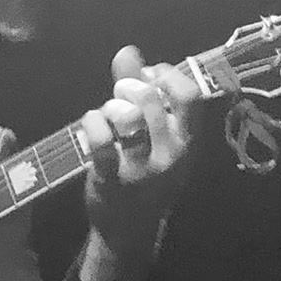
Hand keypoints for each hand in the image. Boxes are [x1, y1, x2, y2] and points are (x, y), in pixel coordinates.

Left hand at [79, 45, 202, 280]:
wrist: (129, 230)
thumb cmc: (144, 176)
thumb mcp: (155, 138)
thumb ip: (142, 91)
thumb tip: (128, 50)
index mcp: (188, 142)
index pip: (189, 94)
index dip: (165, 75)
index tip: (149, 77)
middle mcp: (170, 155)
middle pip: (151, 100)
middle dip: (129, 87)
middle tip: (119, 94)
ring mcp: (140, 170)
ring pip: (127, 117)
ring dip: (111, 106)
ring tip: (107, 114)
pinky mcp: (110, 180)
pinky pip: (100, 141)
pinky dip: (92, 122)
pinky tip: (91, 124)